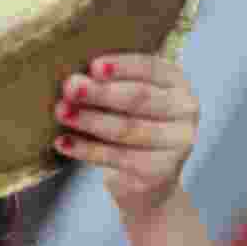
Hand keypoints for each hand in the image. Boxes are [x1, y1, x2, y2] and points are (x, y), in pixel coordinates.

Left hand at [52, 54, 199, 218]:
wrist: (147, 179)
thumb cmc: (130, 127)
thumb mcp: (127, 102)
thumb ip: (110, 86)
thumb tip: (74, 79)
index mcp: (177, 82)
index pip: (151, 68)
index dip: (122, 66)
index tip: (94, 66)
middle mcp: (185, 109)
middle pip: (140, 98)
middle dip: (101, 92)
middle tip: (70, 87)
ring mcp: (178, 142)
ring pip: (128, 128)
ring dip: (90, 119)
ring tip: (61, 112)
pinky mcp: (161, 170)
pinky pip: (118, 157)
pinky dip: (87, 150)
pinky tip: (63, 143)